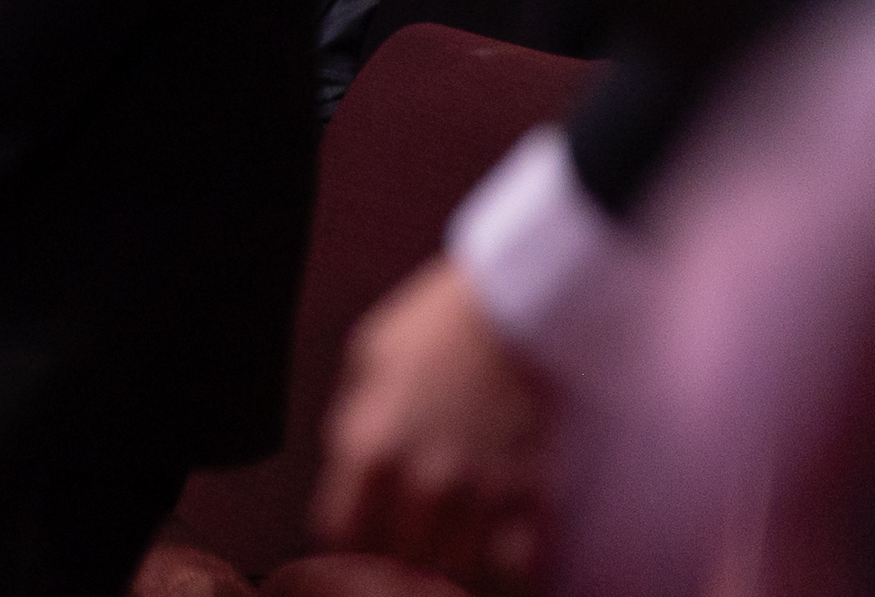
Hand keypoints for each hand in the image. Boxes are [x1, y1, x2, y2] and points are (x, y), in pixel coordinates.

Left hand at [312, 255, 553, 589]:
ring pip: (455, 575)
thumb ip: (352, 425)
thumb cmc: (436, 327)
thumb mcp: (367, 362)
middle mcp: (423, 482)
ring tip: (445, 558)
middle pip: (396, 565)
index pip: (340, 535)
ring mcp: (482, 495)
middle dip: (393, 562)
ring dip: (447, 572)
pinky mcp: (534, 495)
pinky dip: (505, 572)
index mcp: (370, 448)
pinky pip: (518, 567)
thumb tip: (347, 473)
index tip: (358, 541)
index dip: (343, 547)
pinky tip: (495, 558)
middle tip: (403, 551)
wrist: (516, 305)